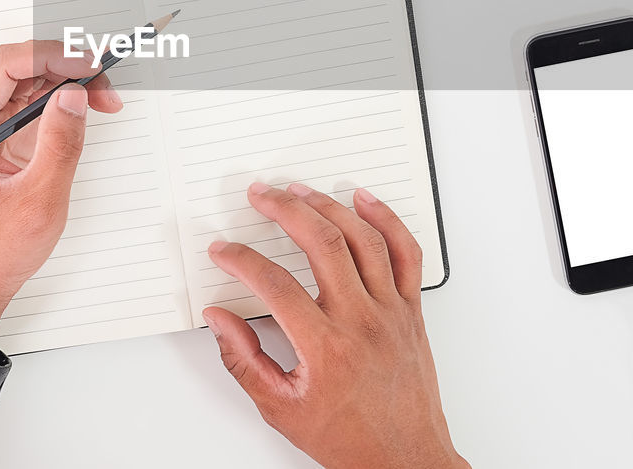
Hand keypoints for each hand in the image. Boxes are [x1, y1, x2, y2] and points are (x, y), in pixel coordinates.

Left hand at [0, 41, 121, 354]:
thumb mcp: (37, 200)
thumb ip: (59, 145)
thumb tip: (75, 98)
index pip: (5, 66)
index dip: (51, 57)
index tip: (88, 66)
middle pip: (21, 66)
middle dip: (67, 66)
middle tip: (105, 83)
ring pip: (32, 80)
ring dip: (71, 81)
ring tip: (106, 97)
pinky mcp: (6, 136)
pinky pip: (37, 101)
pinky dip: (67, 99)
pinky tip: (92, 105)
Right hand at [203, 183, 467, 468]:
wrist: (404, 458)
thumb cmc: (348, 438)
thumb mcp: (280, 408)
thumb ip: (244, 360)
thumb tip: (220, 319)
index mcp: (325, 348)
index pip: (275, 284)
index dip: (242, 260)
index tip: (224, 252)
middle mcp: (361, 321)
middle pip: (321, 243)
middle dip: (285, 209)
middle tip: (261, 195)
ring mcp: (391, 311)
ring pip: (363, 239)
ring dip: (328, 206)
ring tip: (301, 190)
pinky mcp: (411, 309)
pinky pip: (406, 253)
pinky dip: (386, 220)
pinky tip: (364, 201)